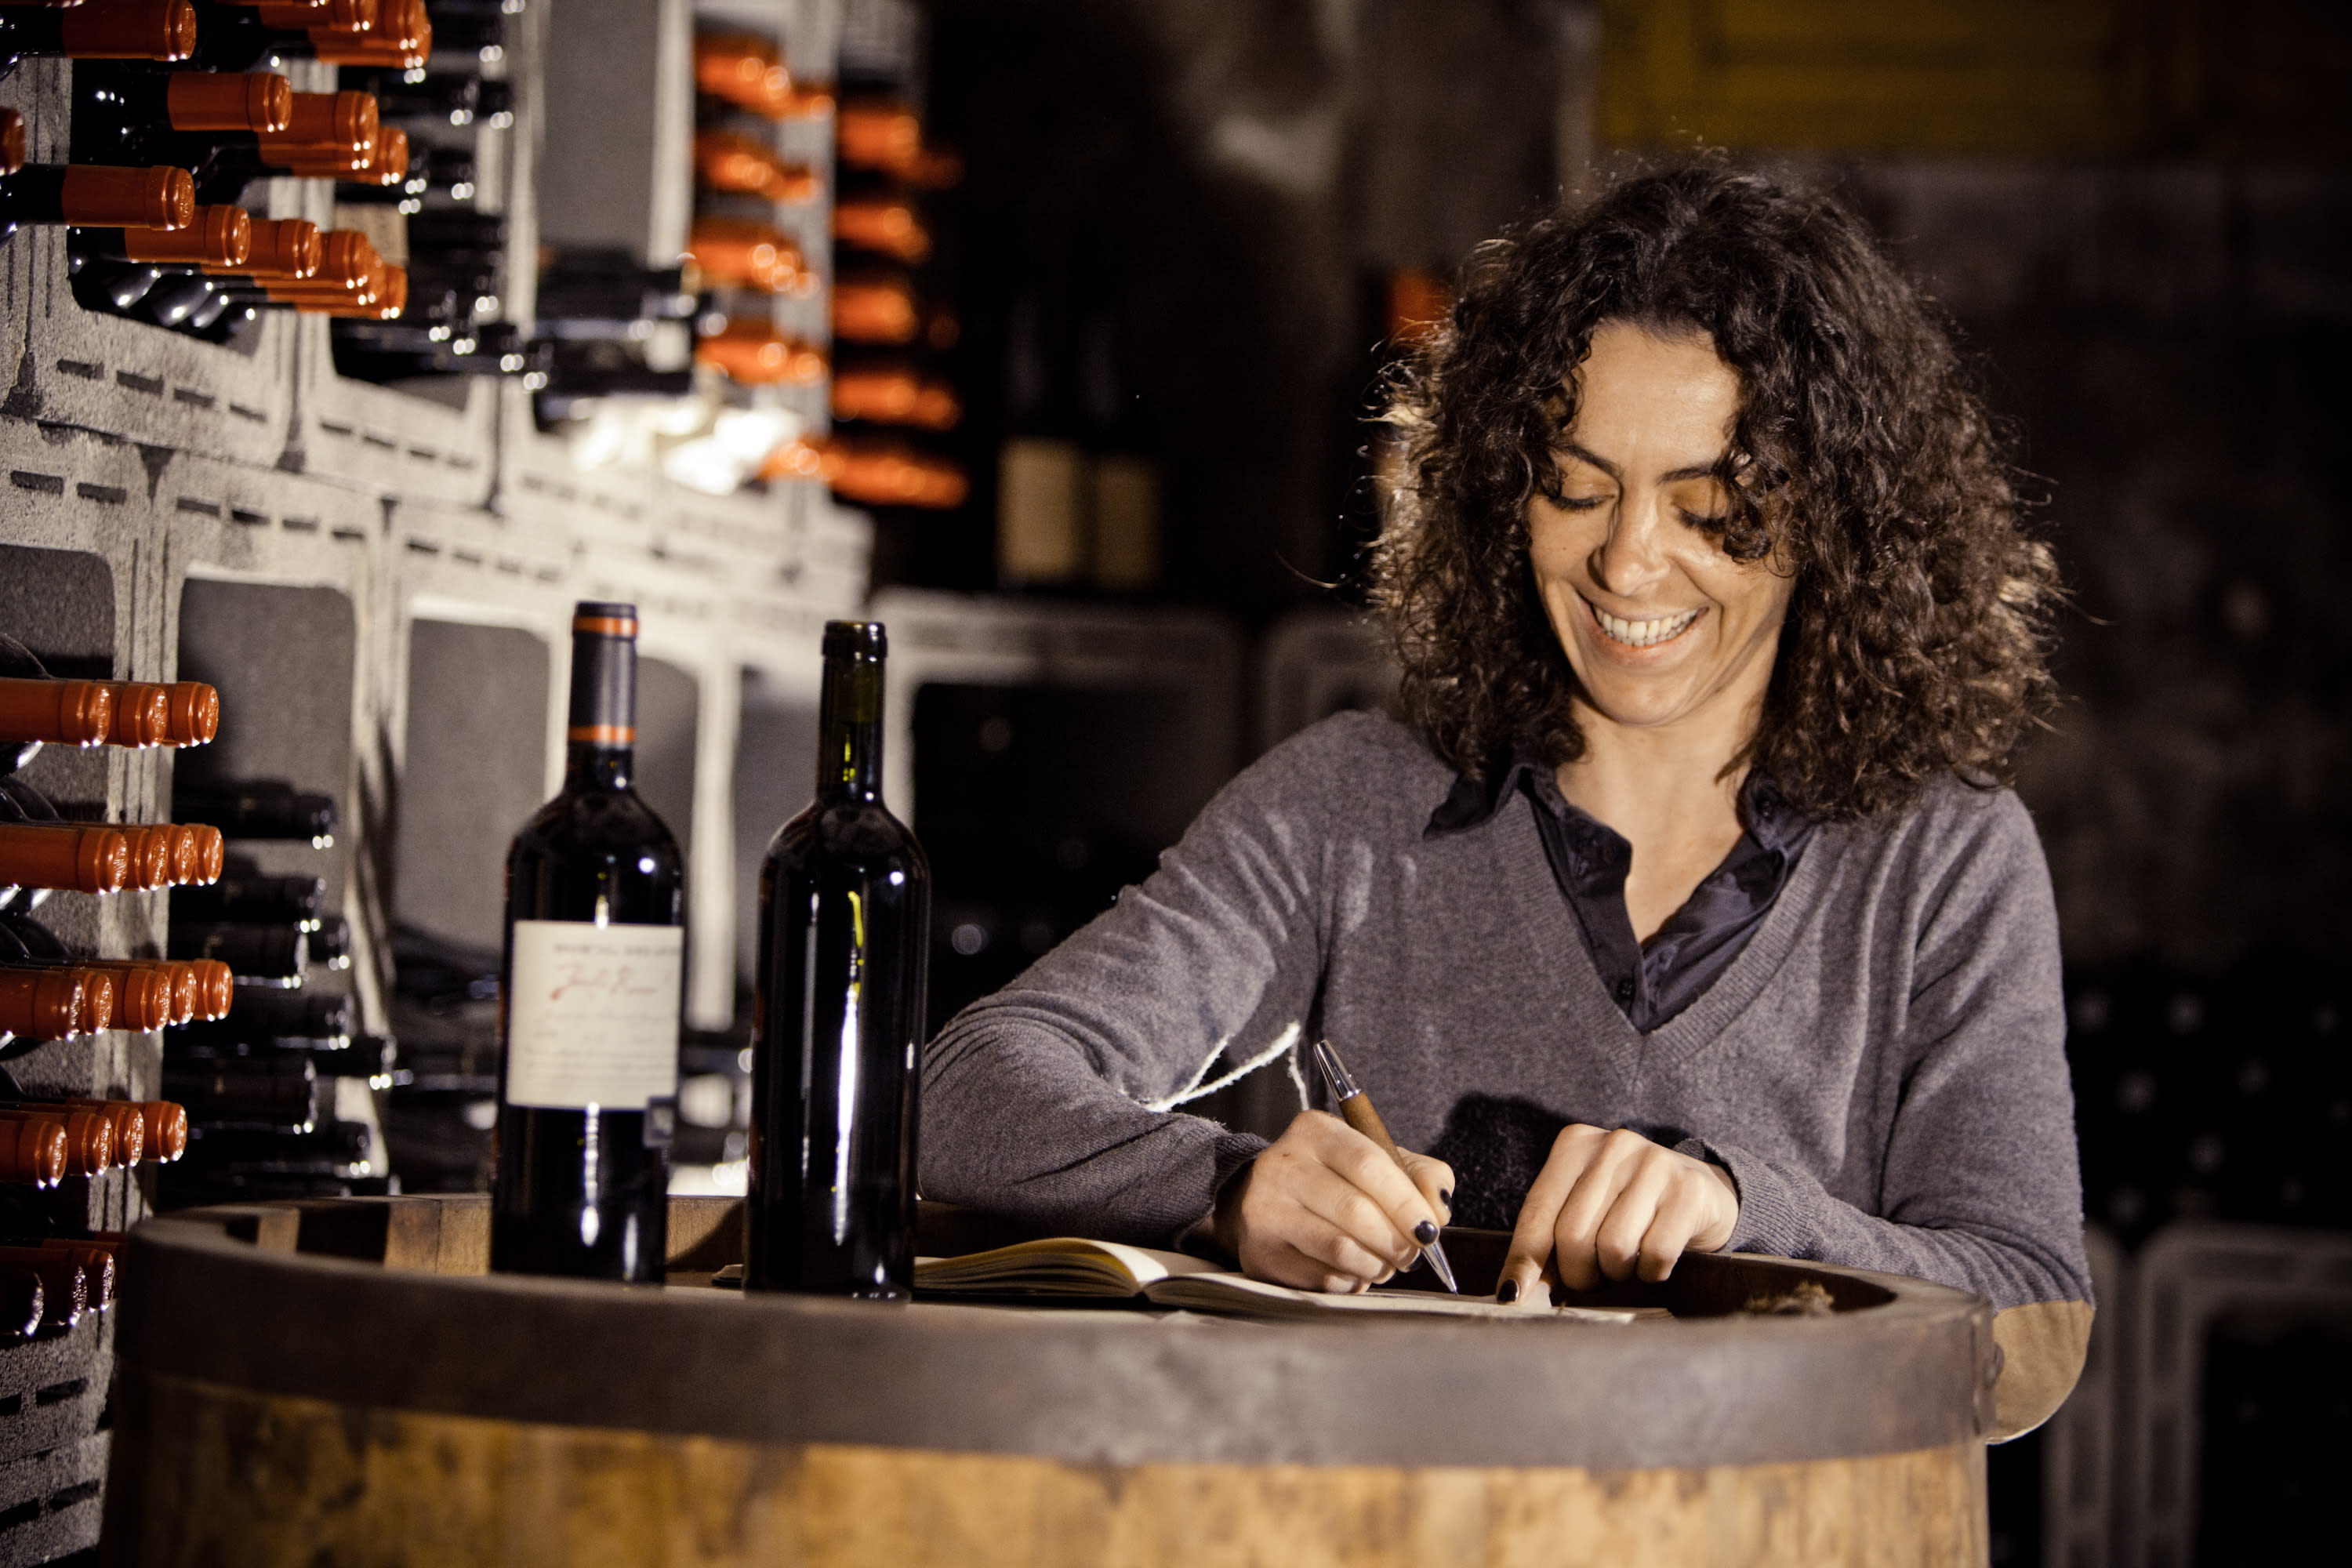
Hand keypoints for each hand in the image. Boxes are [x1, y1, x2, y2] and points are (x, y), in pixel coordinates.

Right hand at [1213, 1111, 1453, 1293]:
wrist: (1265, 1201)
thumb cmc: (1337, 1181)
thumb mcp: (1381, 1160)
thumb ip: (1422, 1175)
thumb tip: (1437, 1210)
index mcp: (1316, 1131)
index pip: (1368, 1164)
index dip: (1405, 1202)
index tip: (1429, 1230)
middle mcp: (1283, 1164)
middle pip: (1355, 1211)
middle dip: (1395, 1242)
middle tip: (1409, 1255)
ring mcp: (1265, 1209)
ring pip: (1339, 1249)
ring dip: (1376, 1265)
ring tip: (1382, 1264)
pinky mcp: (1260, 1251)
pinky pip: (1321, 1278)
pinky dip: (1350, 1282)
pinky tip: (1352, 1272)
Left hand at [1499, 1125, 1737, 1302]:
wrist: (1704, 1195)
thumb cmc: (1628, 1210)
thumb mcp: (1583, 1211)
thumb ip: (1546, 1243)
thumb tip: (1514, 1292)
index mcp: (1575, 1144)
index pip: (1537, 1211)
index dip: (1524, 1260)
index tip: (1514, 1295)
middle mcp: (1613, 1145)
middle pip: (1572, 1235)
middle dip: (1578, 1274)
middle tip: (1592, 1277)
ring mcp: (1655, 1163)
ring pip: (1614, 1247)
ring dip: (1617, 1273)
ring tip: (1625, 1264)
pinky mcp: (1689, 1190)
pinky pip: (1656, 1253)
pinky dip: (1651, 1272)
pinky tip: (1655, 1261)